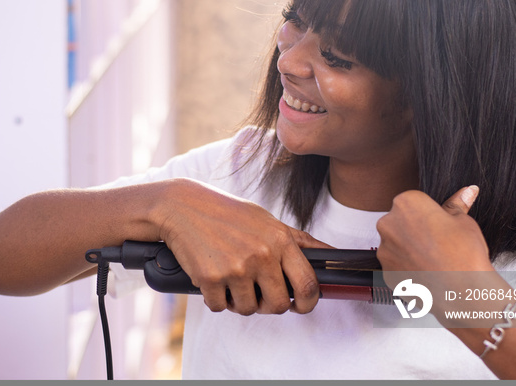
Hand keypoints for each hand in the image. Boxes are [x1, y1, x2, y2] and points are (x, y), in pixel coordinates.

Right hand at [156, 178, 332, 315]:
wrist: (182, 206)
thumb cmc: (227, 213)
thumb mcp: (267, 221)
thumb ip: (299, 241)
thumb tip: (333, 254)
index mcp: (280, 240)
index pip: (308, 285)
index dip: (308, 303)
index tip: (300, 305)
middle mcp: (262, 254)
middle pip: (278, 305)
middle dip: (267, 304)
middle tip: (256, 292)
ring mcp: (236, 267)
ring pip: (248, 309)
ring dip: (238, 301)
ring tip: (230, 279)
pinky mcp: (211, 278)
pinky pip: (220, 307)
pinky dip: (215, 299)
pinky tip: (212, 278)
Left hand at [376, 186, 492, 273]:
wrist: (462, 292)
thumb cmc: (465, 254)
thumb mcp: (464, 222)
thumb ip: (456, 205)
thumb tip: (467, 191)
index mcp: (406, 203)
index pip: (413, 201)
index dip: (429, 213)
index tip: (440, 224)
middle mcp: (388, 224)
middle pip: (400, 222)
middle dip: (416, 230)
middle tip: (439, 243)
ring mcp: (384, 249)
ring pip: (397, 244)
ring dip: (411, 249)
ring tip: (435, 259)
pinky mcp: (385, 271)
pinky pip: (396, 265)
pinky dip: (408, 267)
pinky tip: (427, 271)